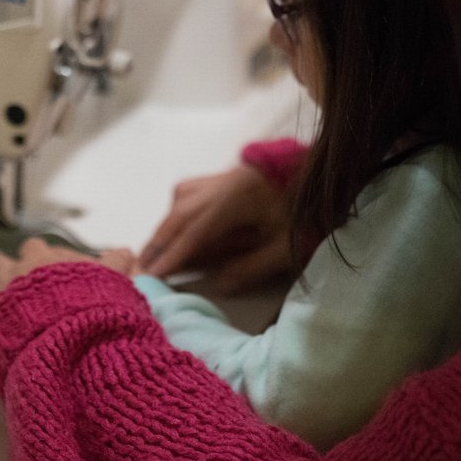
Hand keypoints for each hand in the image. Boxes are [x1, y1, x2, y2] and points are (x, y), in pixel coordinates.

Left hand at [0, 238, 135, 356]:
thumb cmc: (94, 306)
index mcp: (44, 259)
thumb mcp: (114, 282)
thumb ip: (117, 266)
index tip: (45, 268)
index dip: (40, 258)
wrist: (72, 335)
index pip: (37, 249)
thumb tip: (127, 253)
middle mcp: (12, 274)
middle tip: (2, 277)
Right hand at [138, 164, 291, 293]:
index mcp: (237, 197)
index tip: (153, 274)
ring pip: (181, 199)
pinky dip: (177, 211)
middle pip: (180, 212)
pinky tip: (176, 227)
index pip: (195, 230)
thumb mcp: (283, 247)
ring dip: (166, 226)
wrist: (320, 179)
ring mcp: (223, 176)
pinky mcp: (225, 177)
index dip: (173, 255)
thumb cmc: (305, 215)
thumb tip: (217, 285)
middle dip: (159, 241)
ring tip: (154, 252)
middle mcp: (223, 182)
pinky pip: (190, 192)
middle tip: (140, 267)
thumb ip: (250, 267)